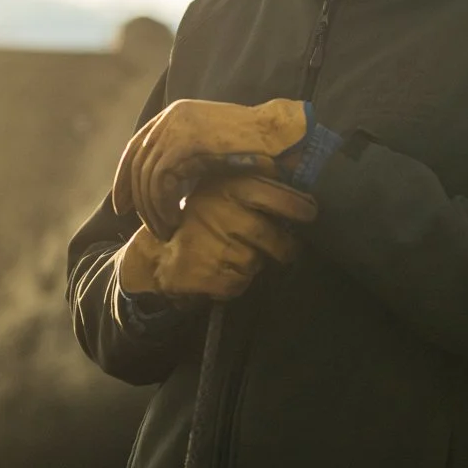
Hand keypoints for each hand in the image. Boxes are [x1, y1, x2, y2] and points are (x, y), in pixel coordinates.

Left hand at [111, 98, 302, 238]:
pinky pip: (160, 182)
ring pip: (146, 177)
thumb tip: (161, 186)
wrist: (278, 136)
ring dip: (153, 209)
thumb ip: (184, 157)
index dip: (124, 179)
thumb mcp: (210, 148)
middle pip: (137, 164)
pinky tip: (176, 220)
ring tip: (167, 230)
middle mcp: (170, 116)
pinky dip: (164, 205)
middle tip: (147, 226)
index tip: (122, 206)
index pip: (135, 148)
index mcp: (174, 114)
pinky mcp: (184, 143)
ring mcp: (175, 127)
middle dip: (136, 199)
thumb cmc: (253, 148)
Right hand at [118, 174, 318, 300]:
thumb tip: (301, 183)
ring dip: (252, 264)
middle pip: (276, 239)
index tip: (311, 213)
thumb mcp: (223, 189)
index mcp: (231, 188)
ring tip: (229, 254)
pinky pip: (240, 284)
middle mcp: (226, 214)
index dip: (300, 207)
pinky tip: (218, 269)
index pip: (279, 197)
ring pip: (258, 263)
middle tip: (286, 250)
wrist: (156, 251)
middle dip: (286, 249)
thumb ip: (257, 185)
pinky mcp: (210, 274)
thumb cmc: (201, 217)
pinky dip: (234, 282)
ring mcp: (217, 245)